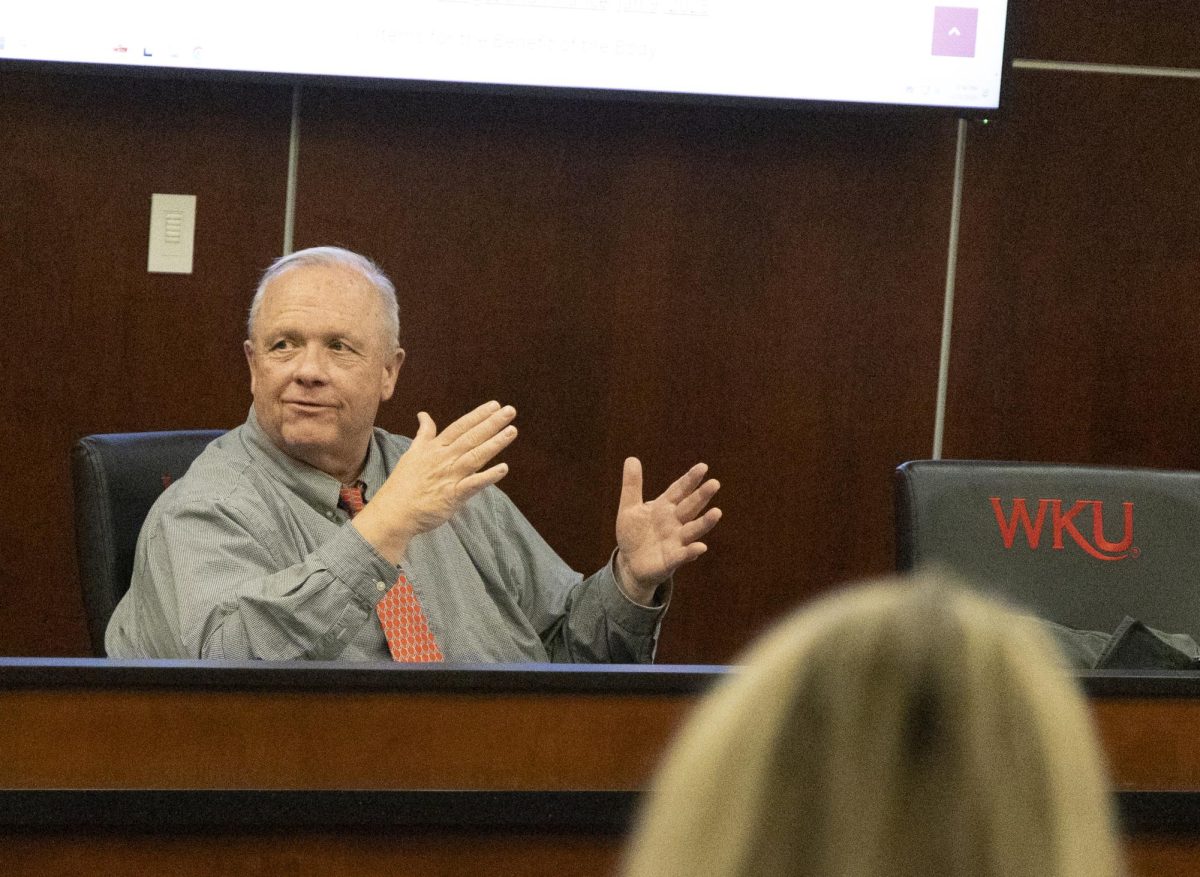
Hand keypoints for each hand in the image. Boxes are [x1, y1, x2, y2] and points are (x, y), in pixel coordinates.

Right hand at [353, 401, 516, 562]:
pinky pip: (473, 485)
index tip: (494, 405)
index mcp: (434, 448)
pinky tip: (503, 469)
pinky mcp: (452, 496)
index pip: (460, 427)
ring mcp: (449, 476)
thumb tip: (423, 415)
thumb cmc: (403, 484)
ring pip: (475, 456)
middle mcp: (444, 459)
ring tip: (512, 431)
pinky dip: (488, 477)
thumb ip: (424, 434)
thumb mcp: (412, 453)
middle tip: (510, 411)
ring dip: (494, 444)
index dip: (477, 415)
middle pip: (471, 437)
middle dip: (491, 423)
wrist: (393, 512)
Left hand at [614, 457, 721, 603]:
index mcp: (665, 507)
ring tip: (717, 512)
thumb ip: (632, 485)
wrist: (630, 563)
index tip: (703, 467)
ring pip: (693, 530)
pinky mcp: (671, 560)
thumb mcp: (629, 508)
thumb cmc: (633, 533)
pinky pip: (683, 555)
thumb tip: (631, 458)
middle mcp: (675, 522)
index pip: (679, 490)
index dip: (690, 479)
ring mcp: (675, 541)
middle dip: (702, 496)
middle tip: (715, 483)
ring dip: (705, 522)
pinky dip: (691, 551)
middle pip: (690, 507)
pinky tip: (701, 547)